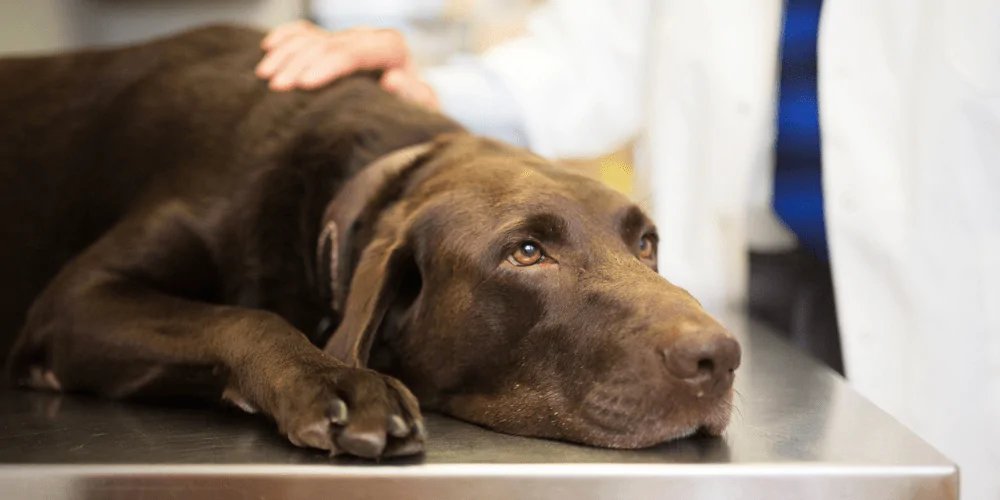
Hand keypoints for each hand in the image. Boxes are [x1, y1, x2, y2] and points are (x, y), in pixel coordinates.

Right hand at [256, 21, 439, 109]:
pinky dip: (286, 38)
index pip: (355, 50)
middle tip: (277, 88)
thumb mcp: (420, 111)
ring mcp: (348, 39)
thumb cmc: (414, 116)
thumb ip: (413, 96)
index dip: (329, 65)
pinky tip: (268, 47)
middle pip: (328, 43)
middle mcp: (368, 38)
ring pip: (312, 37)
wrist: (408, 114)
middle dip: (300, 63)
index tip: (305, 84)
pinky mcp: (334, 44)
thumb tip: (393, 79)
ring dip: (286, 54)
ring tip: (265, 77)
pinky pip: (305, 33)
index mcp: (391, 48)